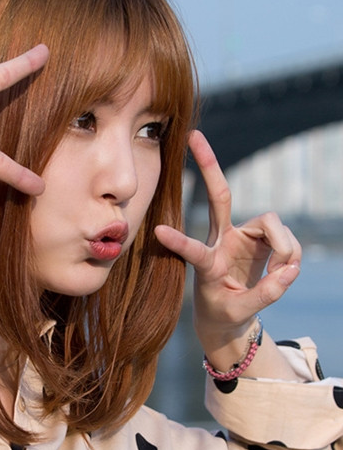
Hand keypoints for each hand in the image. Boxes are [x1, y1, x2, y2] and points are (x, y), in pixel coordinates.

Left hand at [154, 130, 300, 355]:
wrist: (228, 314)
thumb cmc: (225, 312)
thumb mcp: (239, 312)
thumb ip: (266, 294)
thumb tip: (291, 270)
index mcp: (206, 264)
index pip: (193, 252)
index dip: (179, 242)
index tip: (158, 231)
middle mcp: (221, 241)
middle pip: (219, 196)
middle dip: (209, 165)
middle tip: (194, 135)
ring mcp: (242, 235)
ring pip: (271, 223)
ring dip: (285, 248)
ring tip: (283, 274)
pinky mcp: (259, 236)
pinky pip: (285, 236)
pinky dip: (291, 254)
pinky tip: (285, 270)